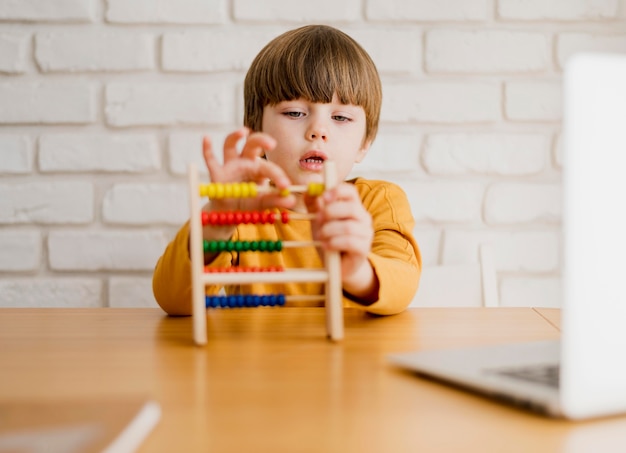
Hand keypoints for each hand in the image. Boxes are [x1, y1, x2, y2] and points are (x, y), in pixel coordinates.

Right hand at [202, 128, 295, 212]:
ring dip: (235, 137)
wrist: (229, 212)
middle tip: (271, 144)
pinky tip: (206, 138)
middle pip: (252, 145)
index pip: (269, 167)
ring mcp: (229, 166)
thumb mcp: (262, 203)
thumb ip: (276, 200)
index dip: (278, 175)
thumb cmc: (248, 203)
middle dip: (261, 140)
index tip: (285, 186)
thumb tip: (291, 200)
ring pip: (230, 146)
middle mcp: (244, 162)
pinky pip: (210, 160)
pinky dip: (207, 149)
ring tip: (243, 131)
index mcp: (258, 169)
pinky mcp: (216, 174)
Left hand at [306, 183, 377, 300]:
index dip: (337, 191)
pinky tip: (326, 246)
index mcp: (353, 206)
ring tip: (321, 237)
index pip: (351, 191)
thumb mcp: (318, 221)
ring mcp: (366, 233)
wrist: (338, 266)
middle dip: (330, 212)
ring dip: (329, 231)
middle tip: (318, 219)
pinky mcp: (364, 248)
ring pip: (348, 227)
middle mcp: (363, 218)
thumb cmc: (329, 239)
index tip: (323, 197)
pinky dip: (334, 243)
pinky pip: (349, 242)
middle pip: (351, 207)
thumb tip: (309, 190)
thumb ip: (313, 205)